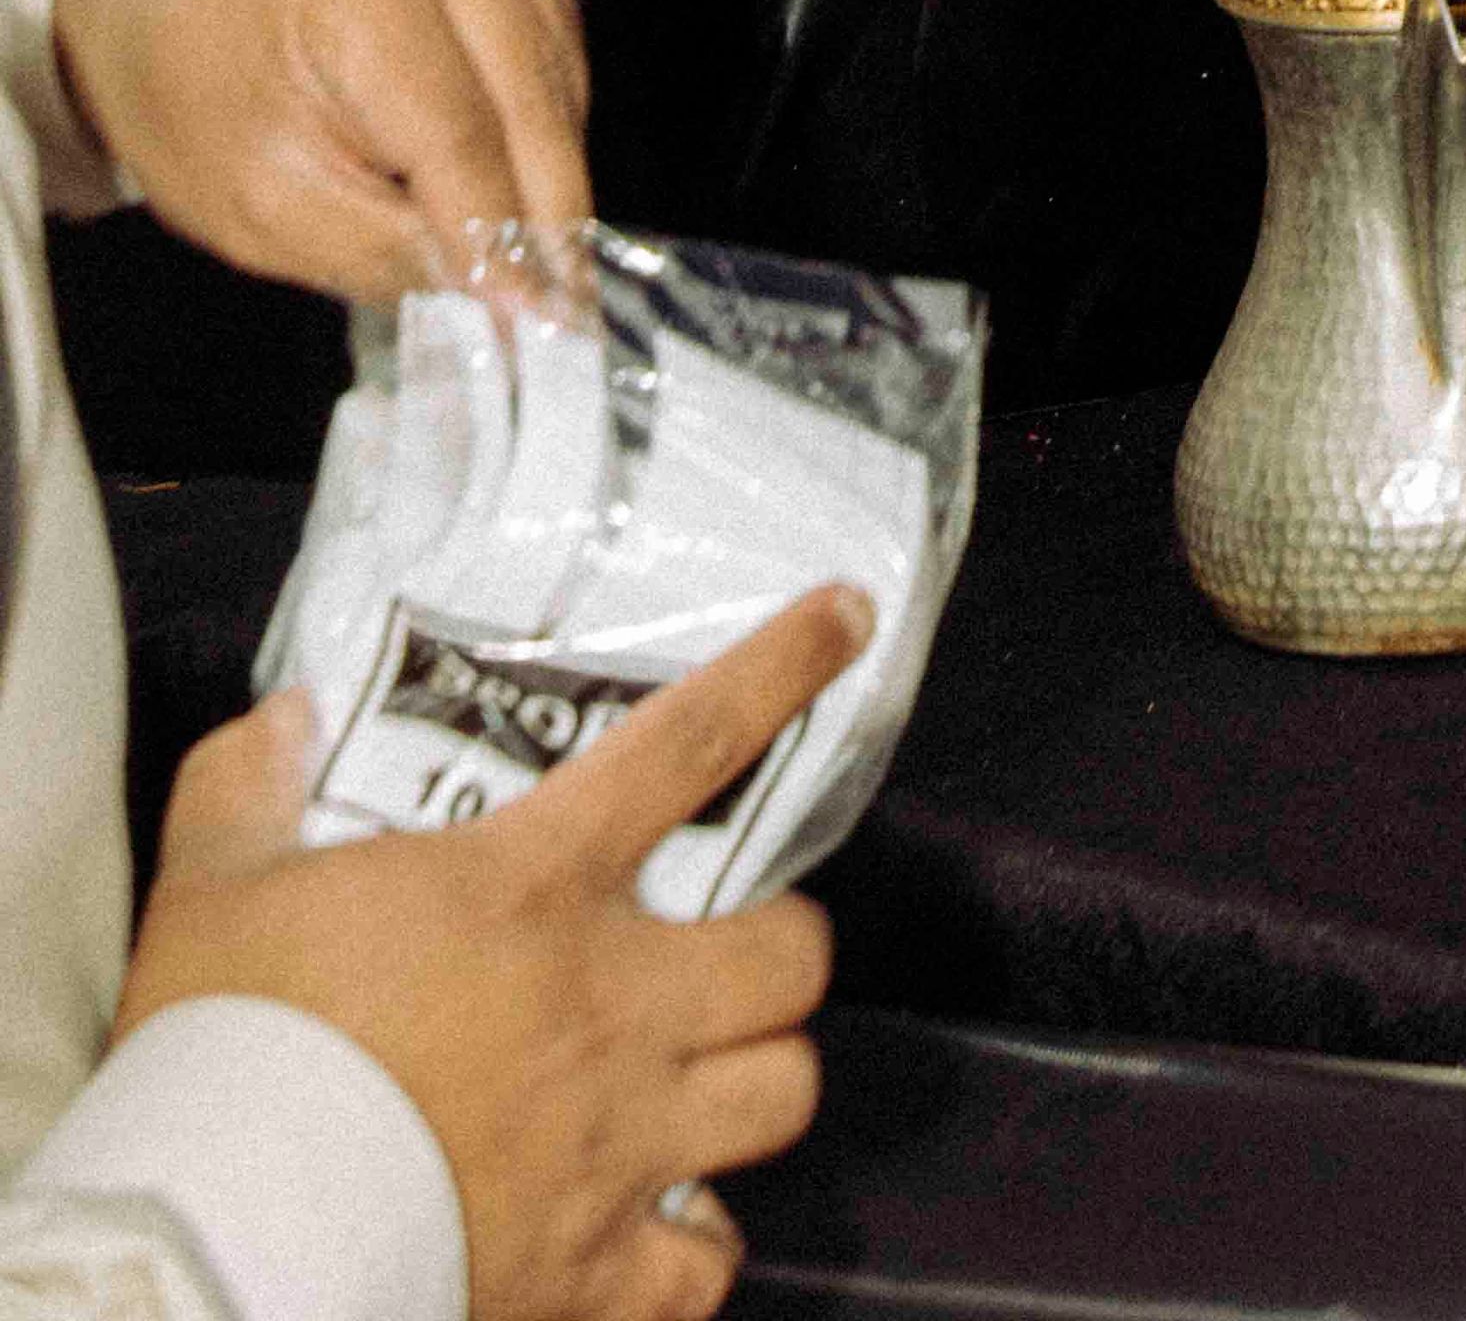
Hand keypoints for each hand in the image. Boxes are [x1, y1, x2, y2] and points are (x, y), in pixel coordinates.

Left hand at [55, 0, 591, 281]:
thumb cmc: (190, 91)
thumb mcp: (259, 206)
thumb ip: (385, 252)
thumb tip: (501, 295)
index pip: (462, 134)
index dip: (505, 240)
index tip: (540, 328)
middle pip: (529, 93)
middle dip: (549, 214)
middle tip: (562, 315)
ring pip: (556, 63)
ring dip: (551, 163)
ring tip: (528, 248)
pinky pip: (552, 26)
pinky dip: (540, 107)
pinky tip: (508, 158)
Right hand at [123, 605, 855, 1320]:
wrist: (215, 1238)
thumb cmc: (225, 1051)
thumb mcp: (213, 889)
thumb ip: (246, 789)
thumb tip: (281, 719)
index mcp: (534, 887)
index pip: (692, 739)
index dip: (784, 666)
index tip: (846, 617)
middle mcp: (606, 1004)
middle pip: (792, 953)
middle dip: (783, 945)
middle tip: (733, 951)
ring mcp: (612, 1143)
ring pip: (780, 1093)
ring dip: (758, 1080)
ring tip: (713, 1079)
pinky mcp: (588, 1270)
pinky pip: (703, 1268)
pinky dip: (697, 1253)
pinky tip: (667, 1232)